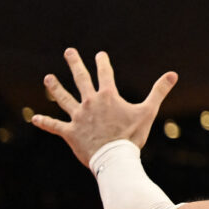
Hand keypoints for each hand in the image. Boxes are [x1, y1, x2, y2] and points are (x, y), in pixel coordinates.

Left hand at [33, 49, 175, 167]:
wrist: (115, 158)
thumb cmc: (132, 135)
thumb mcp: (149, 111)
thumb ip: (159, 91)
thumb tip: (173, 74)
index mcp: (108, 96)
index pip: (105, 74)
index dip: (102, 63)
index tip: (100, 54)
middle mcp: (90, 103)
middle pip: (80, 79)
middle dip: (75, 63)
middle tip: (69, 51)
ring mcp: (78, 117)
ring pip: (63, 99)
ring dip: (55, 87)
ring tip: (47, 78)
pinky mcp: (70, 132)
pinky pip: (55, 126)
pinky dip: (45, 123)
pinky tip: (35, 118)